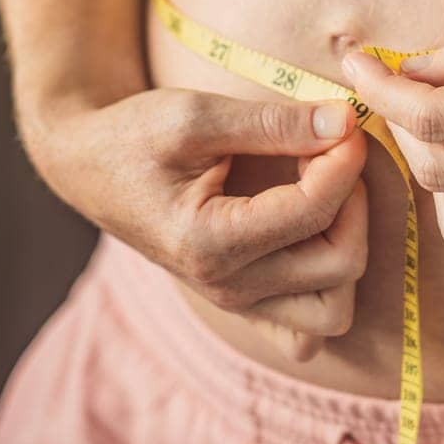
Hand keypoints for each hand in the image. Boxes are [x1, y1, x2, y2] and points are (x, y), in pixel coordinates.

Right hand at [22, 87, 369, 361]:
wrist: (89, 165)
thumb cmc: (136, 134)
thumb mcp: (198, 113)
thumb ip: (276, 122)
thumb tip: (347, 121)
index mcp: (209, 242)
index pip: (315, 210)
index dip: (345, 159)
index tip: (345, 119)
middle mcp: (226, 287)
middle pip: (341, 265)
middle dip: (354, 201)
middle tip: (335, 154)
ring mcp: (235, 302)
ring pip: (334, 310)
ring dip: (347, 248)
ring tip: (327, 194)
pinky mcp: (243, 303)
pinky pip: (307, 329)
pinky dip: (326, 287)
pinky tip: (313, 231)